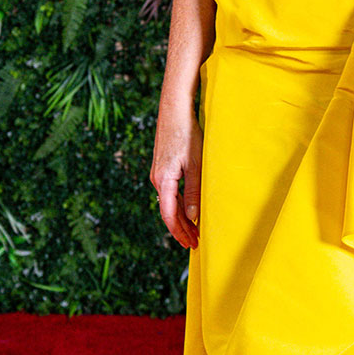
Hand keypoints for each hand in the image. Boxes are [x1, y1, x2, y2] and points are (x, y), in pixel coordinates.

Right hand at [149, 100, 201, 249]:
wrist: (174, 109)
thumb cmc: (187, 134)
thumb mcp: (196, 164)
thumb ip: (194, 191)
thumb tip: (193, 217)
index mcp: (163, 180)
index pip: (169, 214)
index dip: (180, 232)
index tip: (191, 244)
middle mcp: (157, 179)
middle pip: (168, 212)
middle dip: (181, 229)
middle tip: (195, 244)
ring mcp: (158, 173)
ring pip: (169, 203)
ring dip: (181, 218)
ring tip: (193, 231)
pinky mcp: (162, 167)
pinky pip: (169, 193)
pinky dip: (178, 205)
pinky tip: (188, 211)